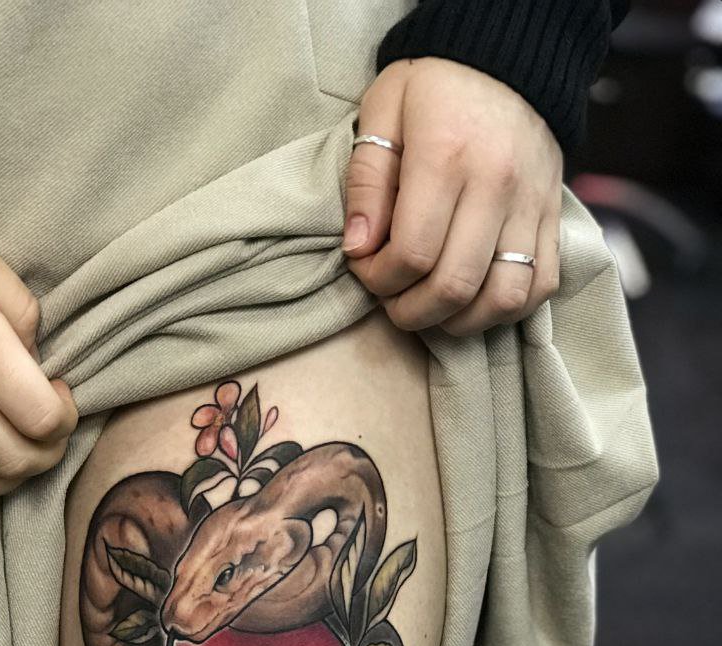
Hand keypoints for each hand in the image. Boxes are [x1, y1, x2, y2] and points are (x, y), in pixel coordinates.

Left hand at [342, 58, 562, 335]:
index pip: (412, 254)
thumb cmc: (435, 88)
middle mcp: (496, 185)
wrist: (510, 58)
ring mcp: (532, 205)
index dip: (379, 280)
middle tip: (392, 296)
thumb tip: (359, 248)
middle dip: (410, 311)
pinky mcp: (553, 217)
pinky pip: (540, 286)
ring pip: (502, 299)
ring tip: (431, 306)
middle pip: (454, 287)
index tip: (366, 267)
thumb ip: (366, 182)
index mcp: (446, 157)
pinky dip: (504, 309)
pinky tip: (472, 299)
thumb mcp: (383, 112)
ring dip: (458, 321)